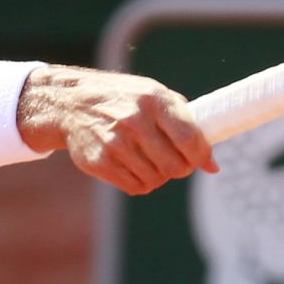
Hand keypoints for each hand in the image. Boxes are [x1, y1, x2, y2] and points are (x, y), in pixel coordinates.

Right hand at [18, 67, 217, 194]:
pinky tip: (132, 164)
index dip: (201, 155)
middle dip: (180, 168)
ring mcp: (115, 142)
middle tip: (174, 161)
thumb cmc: (123, 99)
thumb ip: (186, 124)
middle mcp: (134, 120)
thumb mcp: (154, 96)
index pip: (190, 137)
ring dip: (158, 174)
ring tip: (147, 158)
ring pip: (156, 179)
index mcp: (154, 99)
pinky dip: (140, 181)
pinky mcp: (100, 162)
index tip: (201, 159)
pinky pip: (136, 187)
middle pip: (175, 165)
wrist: (71, 102)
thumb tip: (212, 166)